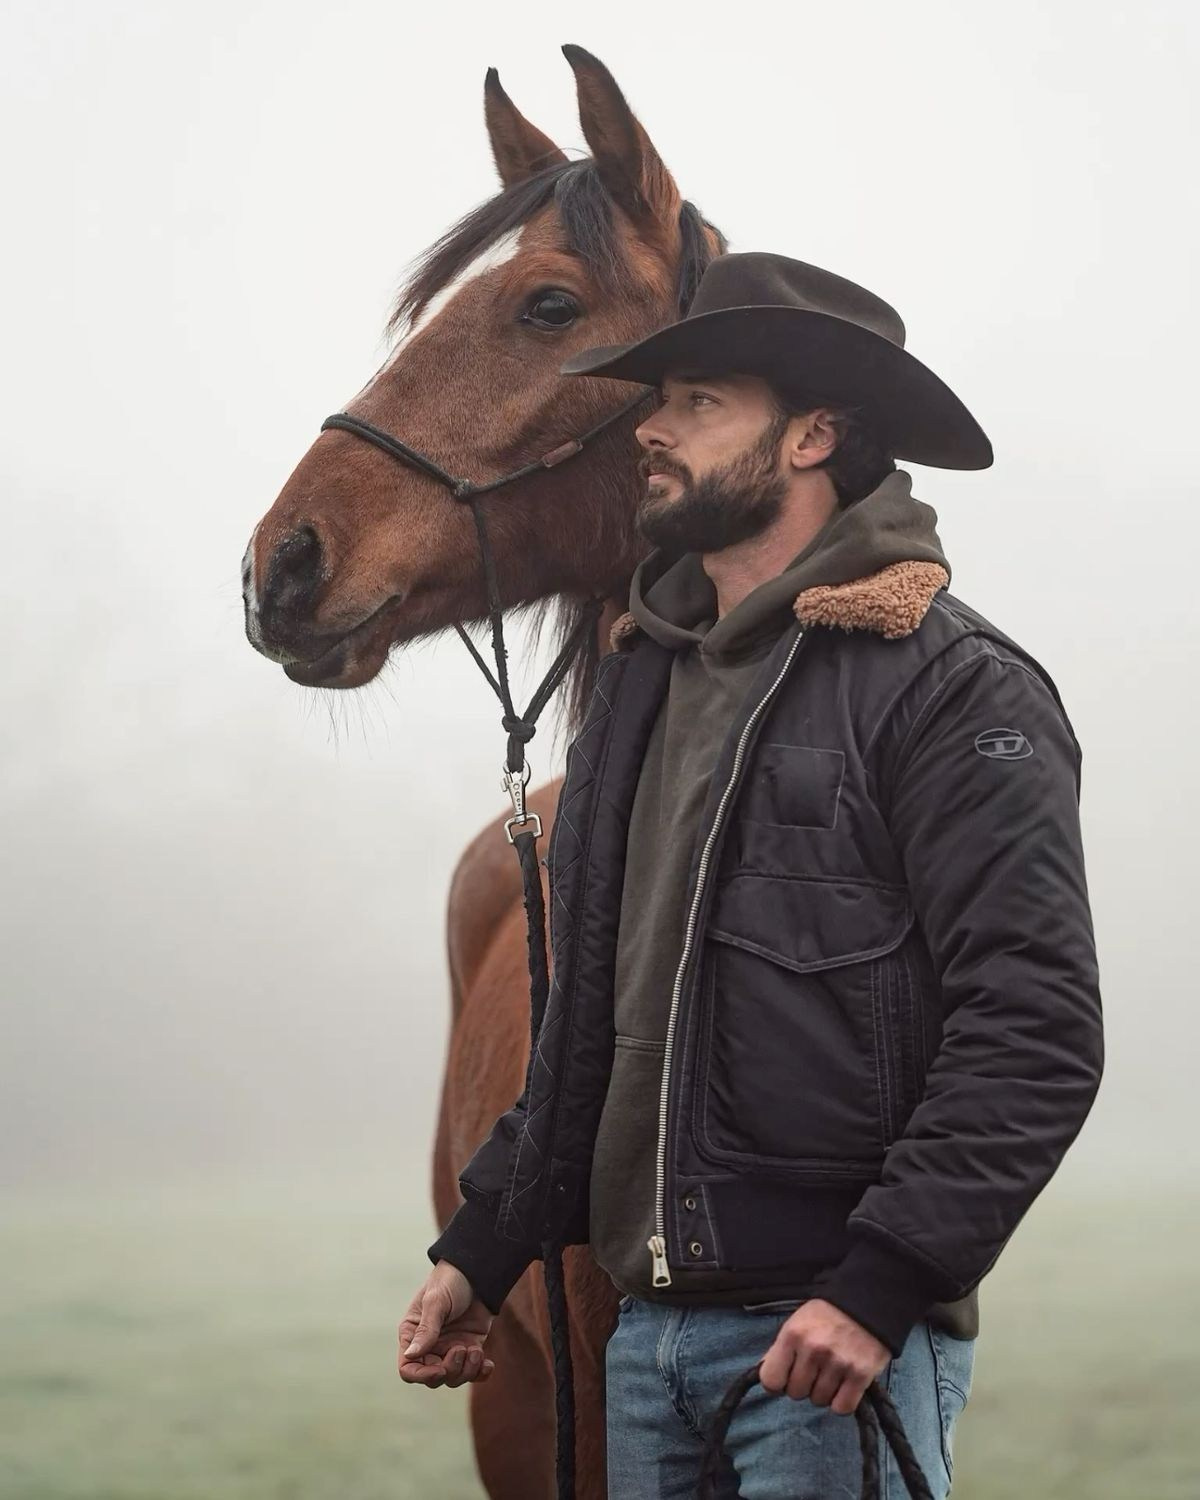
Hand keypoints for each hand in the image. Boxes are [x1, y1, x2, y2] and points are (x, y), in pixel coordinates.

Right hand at [397, 1260, 495, 1388]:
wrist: (477, 1270)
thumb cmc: (450, 1280)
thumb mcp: (436, 1302)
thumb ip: (426, 1329)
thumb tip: (410, 1355)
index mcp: (412, 1334)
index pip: (408, 1368)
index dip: (422, 1375)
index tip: (440, 1368)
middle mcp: (429, 1345)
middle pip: (433, 1378)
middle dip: (450, 1370)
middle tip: (461, 1349)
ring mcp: (450, 1348)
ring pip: (453, 1378)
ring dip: (467, 1370)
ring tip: (475, 1350)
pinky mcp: (470, 1347)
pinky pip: (473, 1371)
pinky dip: (480, 1373)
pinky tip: (488, 1364)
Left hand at [758, 1298, 889, 1414]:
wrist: (868, 1300)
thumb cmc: (827, 1313)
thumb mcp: (797, 1322)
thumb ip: (781, 1349)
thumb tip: (767, 1377)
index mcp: (793, 1335)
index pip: (771, 1380)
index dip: (777, 1383)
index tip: (786, 1377)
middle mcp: (813, 1350)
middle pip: (796, 1393)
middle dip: (803, 1385)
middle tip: (814, 1370)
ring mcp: (838, 1364)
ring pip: (819, 1401)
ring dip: (823, 1392)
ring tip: (832, 1373)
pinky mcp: (861, 1376)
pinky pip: (842, 1408)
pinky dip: (841, 1402)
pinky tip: (844, 1385)